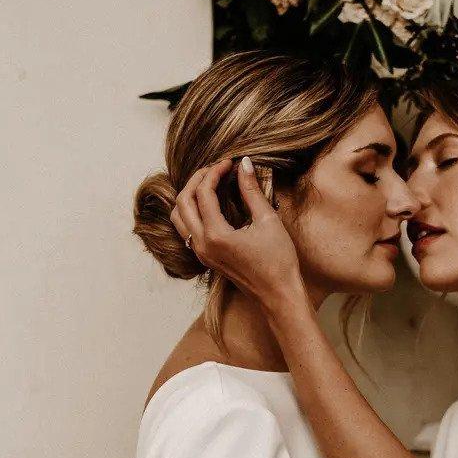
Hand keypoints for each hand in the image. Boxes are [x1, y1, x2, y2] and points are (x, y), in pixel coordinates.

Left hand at [170, 157, 305, 307]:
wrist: (278, 295)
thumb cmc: (278, 261)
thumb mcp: (268, 221)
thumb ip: (252, 191)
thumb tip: (245, 164)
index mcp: (215, 235)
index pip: (204, 193)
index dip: (215, 172)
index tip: (230, 162)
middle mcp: (201, 245)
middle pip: (183, 201)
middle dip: (198, 179)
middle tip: (216, 168)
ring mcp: (200, 253)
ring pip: (178, 216)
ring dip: (189, 195)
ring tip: (209, 183)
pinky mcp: (205, 258)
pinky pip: (185, 229)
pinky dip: (191, 211)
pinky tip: (209, 204)